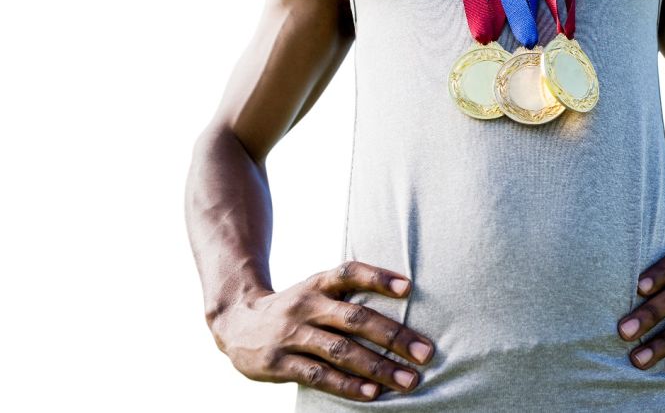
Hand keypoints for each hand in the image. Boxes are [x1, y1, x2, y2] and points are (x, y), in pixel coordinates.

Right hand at [209, 261, 434, 400]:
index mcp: (317, 284)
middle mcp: (306, 305)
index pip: (349, 273)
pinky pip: (318, 375)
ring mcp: (291, 334)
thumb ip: (349, 297)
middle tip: (425, 352)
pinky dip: (347, 385)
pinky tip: (372, 394)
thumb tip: (405, 303)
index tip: (408, 288)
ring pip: (340, 350)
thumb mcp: (315, 292)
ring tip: (408, 380)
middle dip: (394, 336)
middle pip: (354, 318)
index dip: (378, 278)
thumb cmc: (295, 309)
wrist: (235, 323)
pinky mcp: (279, 363)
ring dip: (378, 366)